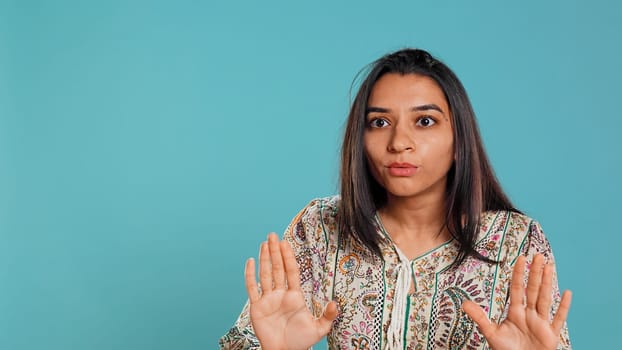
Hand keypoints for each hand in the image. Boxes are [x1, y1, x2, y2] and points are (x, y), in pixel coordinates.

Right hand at [245, 233, 337, 349]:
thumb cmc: (301, 342)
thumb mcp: (319, 329)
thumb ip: (327, 316)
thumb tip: (335, 303)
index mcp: (294, 296)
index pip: (291, 271)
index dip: (289, 257)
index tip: (286, 243)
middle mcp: (280, 294)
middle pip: (277, 268)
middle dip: (275, 251)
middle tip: (273, 235)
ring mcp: (267, 299)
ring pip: (265, 274)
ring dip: (264, 258)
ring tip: (264, 243)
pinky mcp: (256, 307)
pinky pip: (251, 288)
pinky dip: (250, 275)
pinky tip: (250, 261)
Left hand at [462, 254, 571, 349]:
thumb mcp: (491, 333)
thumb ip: (479, 317)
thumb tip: (463, 303)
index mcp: (515, 312)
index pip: (517, 288)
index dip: (519, 273)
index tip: (521, 258)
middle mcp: (529, 314)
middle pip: (532, 289)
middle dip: (535, 273)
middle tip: (539, 255)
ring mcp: (541, 323)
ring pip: (544, 299)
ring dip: (547, 283)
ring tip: (550, 266)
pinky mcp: (551, 335)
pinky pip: (558, 319)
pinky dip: (563, 307)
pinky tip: (567, 293)